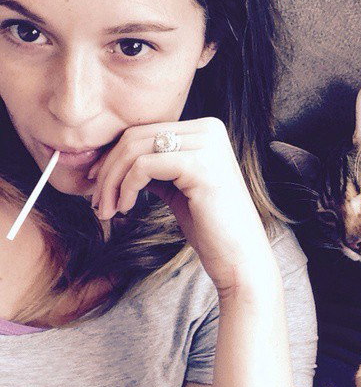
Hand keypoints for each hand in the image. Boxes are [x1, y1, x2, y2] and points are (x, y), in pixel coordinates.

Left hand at [87, 117, 272, 292]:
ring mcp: (207, 145)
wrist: (238, 257)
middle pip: (137, 136)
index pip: (145, 131)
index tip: (98, 184)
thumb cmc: (209, 226)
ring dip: (111, 182)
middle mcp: (210, 129)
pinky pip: (144, 166)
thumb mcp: (176, 187)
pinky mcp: (200, 166)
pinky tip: (125, 209)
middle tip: (97, 202)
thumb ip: (153, 167)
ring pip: (136, 149)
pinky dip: (125, 187)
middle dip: (108, 169)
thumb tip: (113, 159)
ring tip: (106, 210)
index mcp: (206, 130)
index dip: (114, 156)